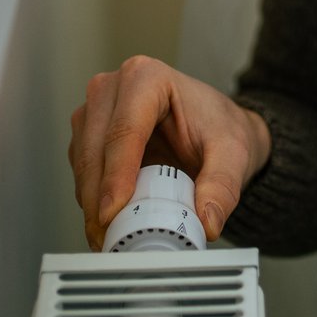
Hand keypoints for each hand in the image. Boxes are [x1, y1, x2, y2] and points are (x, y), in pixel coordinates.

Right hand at [68, 55, 271, 250]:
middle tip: (109, 238)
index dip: (115, 176)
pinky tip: (109, 223)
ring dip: (91, 204)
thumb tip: (206, 222)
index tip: (112, 213)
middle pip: (95, 149)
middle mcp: (113, 88)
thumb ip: (223, 186)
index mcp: (147, 77)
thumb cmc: (220, 127)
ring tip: (110, 238)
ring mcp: (96, 111)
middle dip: (98, 199)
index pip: (124, 131)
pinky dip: (92, 200)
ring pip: (83, 163)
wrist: (216, 127)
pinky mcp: (89, 135)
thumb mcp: (233, 153)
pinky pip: (83, 172)